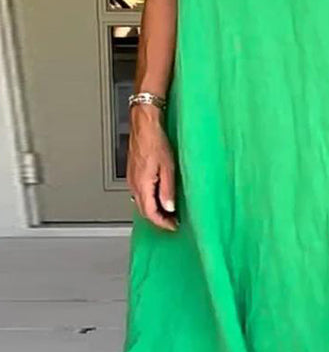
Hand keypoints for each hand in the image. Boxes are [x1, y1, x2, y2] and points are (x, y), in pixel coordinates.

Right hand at [127, 107, 177, 230]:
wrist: (144, 125)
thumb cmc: (155, 140)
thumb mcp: (168, 167)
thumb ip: (167, 190)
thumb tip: (169, 207)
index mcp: (142, 184)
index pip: (150, 213)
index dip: (162, 223)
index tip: (173, 226)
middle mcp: (134, 184)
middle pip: (144, 211)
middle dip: (158, 220)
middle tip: (172, 222)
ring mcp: (132, 179)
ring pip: (141, 203)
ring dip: (154, 211)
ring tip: (168, 213)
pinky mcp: (134, 174)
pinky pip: (140, 194)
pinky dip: (149, 201)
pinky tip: (159, 198)